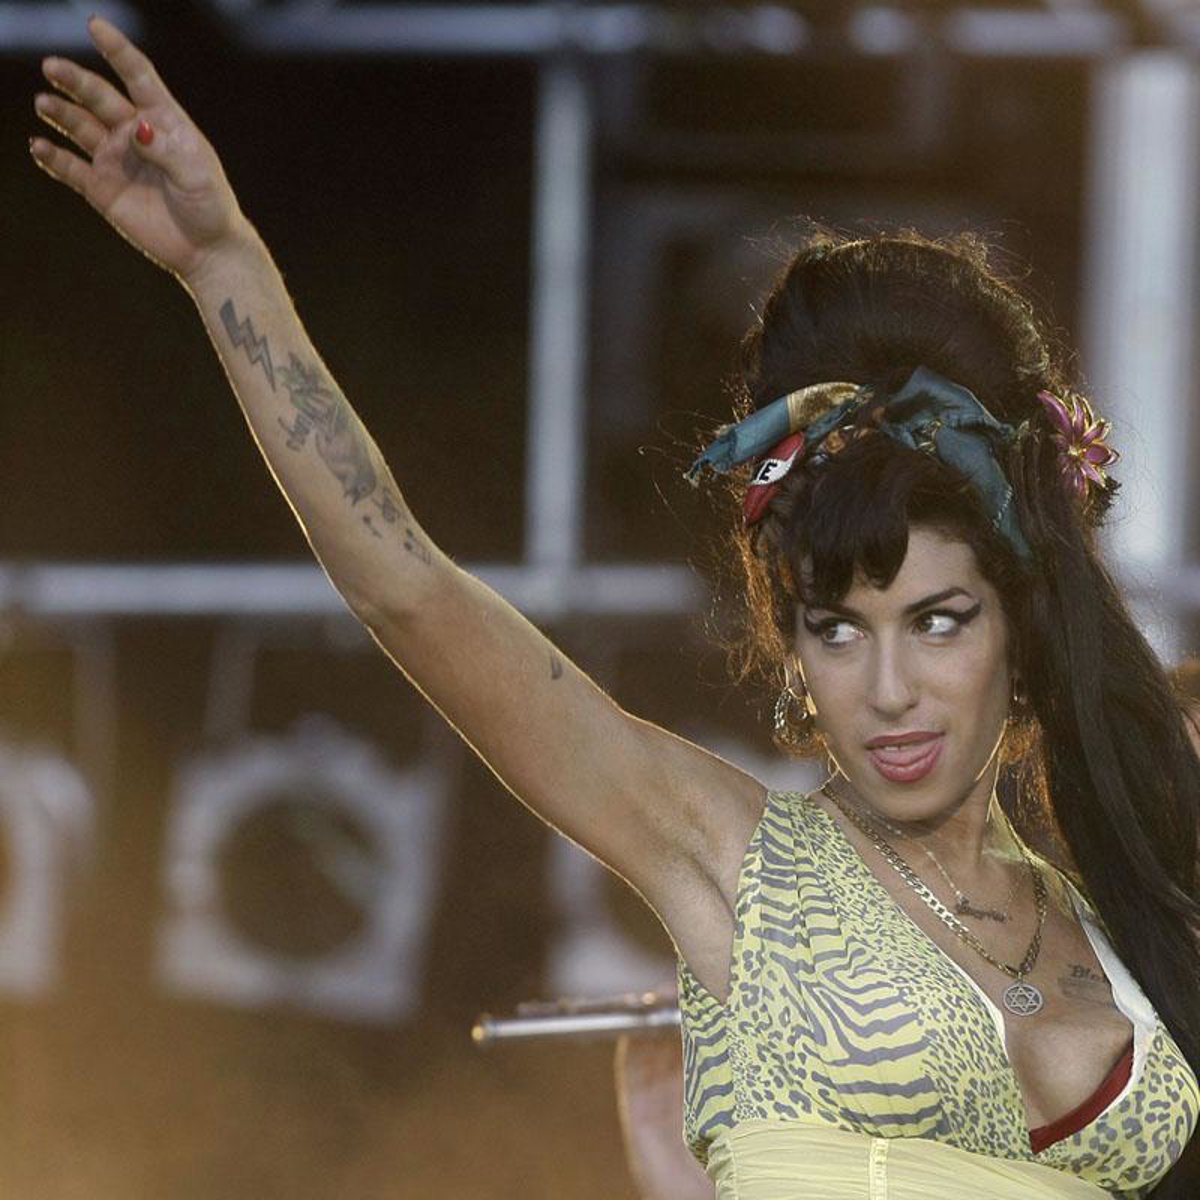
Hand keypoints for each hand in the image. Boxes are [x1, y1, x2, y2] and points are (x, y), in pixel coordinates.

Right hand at [30, 16, 247, 284]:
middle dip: (75, 81)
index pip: (137, 76)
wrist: (206, 251)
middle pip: (99, 97)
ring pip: (79, 126)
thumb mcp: (197, 176)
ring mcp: (115, 159)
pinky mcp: (101, 189)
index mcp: (163, 121)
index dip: (117, 50)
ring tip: (44, 103)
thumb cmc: (210, 207)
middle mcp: (134, 134)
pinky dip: (52, 157)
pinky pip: (70, 168)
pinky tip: (38, 146)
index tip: (95, 26)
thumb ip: (167, 150)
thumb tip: (137, 128)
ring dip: (60, 112)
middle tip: (53, 66)